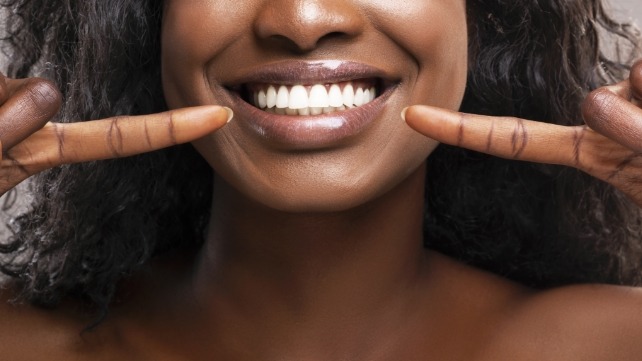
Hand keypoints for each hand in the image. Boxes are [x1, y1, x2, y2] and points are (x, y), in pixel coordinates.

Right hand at [0, 73, 230, 195]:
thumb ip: (4, 140)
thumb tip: (47, 88)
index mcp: (41, 154)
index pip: (117, 138)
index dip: (169, 128)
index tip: (220, 117)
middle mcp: (29, 128)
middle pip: (38, 92)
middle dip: (0, 106)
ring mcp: (4, 104)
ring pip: (9, 81)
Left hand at [403, 60, 641, 206]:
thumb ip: (633, 145)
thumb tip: (599, 97)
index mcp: (589, 153)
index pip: (513, 139)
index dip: (462, 130)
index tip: (412, 118)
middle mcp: (605, 120)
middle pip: (597, 100)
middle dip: (636, 120)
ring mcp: (632, 97)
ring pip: (635, 74)